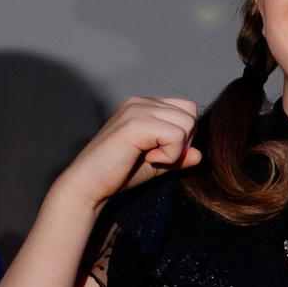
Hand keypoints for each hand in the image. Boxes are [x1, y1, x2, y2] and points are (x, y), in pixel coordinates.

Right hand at [65, 96, 201, 207]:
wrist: (88, 185)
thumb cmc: (118, 173)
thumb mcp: (158, 163)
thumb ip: (179, 155)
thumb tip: (199, 155)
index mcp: (145, 105)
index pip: (187, 108)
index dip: (184, 135)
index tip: (162, 153)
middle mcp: (141, 101)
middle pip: (191, 113)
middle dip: (183, 142)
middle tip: (158, 156)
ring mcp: (137, 109)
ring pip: (187, 123)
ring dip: (176, 149)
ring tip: (151, 158)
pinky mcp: (135, 123)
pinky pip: (176, 136)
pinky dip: (169, 154)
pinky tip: (148, 159)